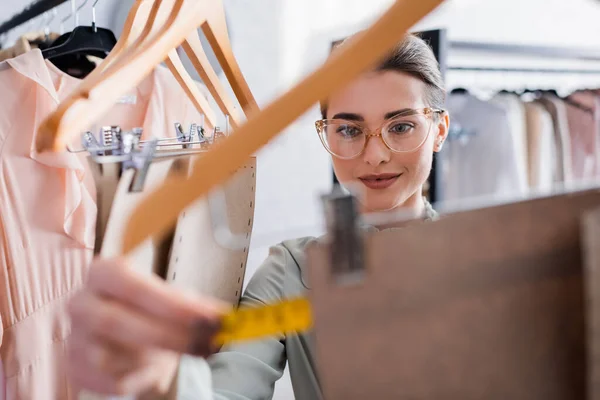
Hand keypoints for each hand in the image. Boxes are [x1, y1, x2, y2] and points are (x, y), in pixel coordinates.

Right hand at [67, 257, 227, 395]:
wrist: (116, 332)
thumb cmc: (146, 308)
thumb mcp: (170, 297)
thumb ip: (193, 306)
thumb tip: (224, 317)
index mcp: (103, 274)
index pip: (134, 287)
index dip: (173, 305)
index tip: (210, 318)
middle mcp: (81, 304)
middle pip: (119, 322)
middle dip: (169, 336)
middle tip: (208, 344)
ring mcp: (74, 339)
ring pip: (115, 357)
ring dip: (156, 359)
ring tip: (180, 353)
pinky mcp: (75, 369)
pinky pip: (114, 381)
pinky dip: (143, 377)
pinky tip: (156, 367)